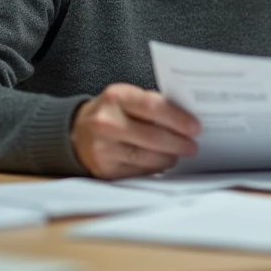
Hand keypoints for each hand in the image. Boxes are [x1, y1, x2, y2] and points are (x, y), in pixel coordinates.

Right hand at [70, 83, 200, 178]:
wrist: (75, 133)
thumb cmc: (110, 112)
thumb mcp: (126, 97)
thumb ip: (152, 104)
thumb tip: (186, 119)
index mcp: (116, 98)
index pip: (153, 107)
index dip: (177, 119)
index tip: (195, 126)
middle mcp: (107, 123)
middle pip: (153, 137)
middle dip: (178, 143)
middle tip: (193, 146)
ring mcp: (104, 149)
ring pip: (147, 159)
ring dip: (169, 158)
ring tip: (178, 154)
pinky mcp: (105, 170)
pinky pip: (138, 172)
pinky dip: (154, 168)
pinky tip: (161, 163)